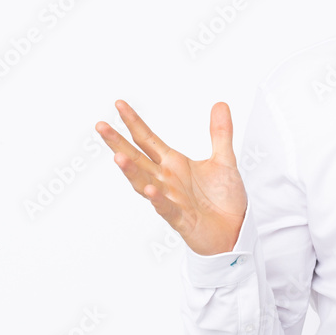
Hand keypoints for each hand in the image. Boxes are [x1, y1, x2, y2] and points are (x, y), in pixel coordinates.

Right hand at [96, 100, 246, 255]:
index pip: (148, 140)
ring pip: (145, 183)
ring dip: (132, 172)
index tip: (118, 104)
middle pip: (137, 159)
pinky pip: (166, 209)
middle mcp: (167, 180)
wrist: (235, 230)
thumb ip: (220, 133)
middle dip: (119, 144)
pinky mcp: (181, 219)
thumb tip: (220, 104)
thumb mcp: (224, 160)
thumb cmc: (223, 198)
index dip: (134, 123)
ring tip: (118, 157)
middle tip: (101, 127)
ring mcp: (171, 200)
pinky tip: (149, 189)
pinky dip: (158, 200)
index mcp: (174, 164)